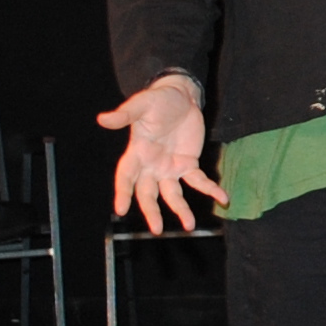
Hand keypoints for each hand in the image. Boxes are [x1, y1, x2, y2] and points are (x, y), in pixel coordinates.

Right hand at [96, 75, 224, 231]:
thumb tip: (102, 119)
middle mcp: (151, 166)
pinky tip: (222, 198)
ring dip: (181, 209)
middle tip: (156, 229)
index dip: (123, 192)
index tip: (120, 210)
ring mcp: (170, 167)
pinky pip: (199, 180)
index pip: (126, 177)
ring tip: (189, 225)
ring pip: (173, 194)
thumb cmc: (157, 100)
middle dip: (152, 211)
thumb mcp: (141, 104)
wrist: (181, 96)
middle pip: (148, 193)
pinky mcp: (189, 164)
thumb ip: (125, 114)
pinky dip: (210, 189)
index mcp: (136, 153)